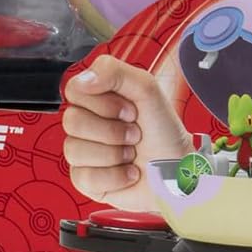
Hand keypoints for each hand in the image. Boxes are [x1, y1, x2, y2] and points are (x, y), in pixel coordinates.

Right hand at [62, 55, 192, 210]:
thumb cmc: (165, 134)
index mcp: (98, 100)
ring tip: (131, 154)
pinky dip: (115, 176)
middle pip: (72, 121)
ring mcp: (83, 153)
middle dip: (112, 131)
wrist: (179, 172)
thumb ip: (114, 71)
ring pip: (75, 150)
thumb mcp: (148, 90)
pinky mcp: (85, 180)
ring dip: (114, 154)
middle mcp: (87, 125)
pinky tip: (128, 172)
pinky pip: (85, 176)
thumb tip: (82, 79)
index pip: (74, 91)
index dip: (103, 103)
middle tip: (135, 134)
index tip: (130, 110)